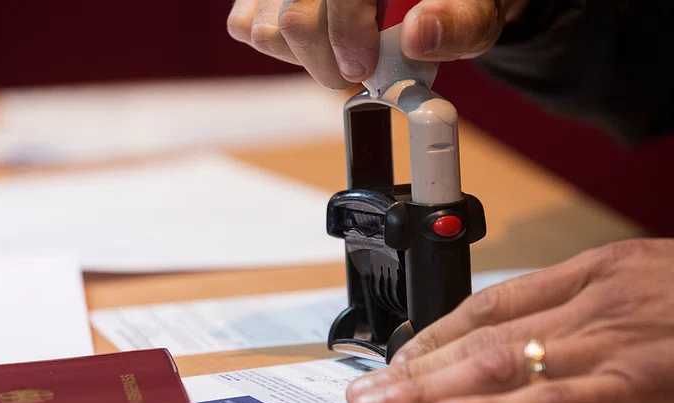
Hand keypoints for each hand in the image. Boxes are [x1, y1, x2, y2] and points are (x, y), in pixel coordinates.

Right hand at [226, 0, 529, 88]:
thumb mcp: (480, 6)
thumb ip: (459, 21)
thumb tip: (419, 36)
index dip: (347, 36)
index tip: (363, 71)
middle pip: (295, 19)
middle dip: (327, 63)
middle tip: (358, 73)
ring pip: (265, 28)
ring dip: (305, 58)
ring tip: (343, 49)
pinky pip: (244, 25)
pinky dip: (278, 45)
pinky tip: (317, 37)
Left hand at [345, 238, 673, 402]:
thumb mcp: (651, 284)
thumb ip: (590, 306)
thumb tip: (534, 340)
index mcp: (595, 272)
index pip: (489, 302)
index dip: (433, 333)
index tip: (393, 360)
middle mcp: (594, 300)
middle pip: (480, 336)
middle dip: (413, 369)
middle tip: (361, 396)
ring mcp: (617, 339)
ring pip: (503, 363)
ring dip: (431, 390)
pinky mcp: (646, 381)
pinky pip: (561, 399)